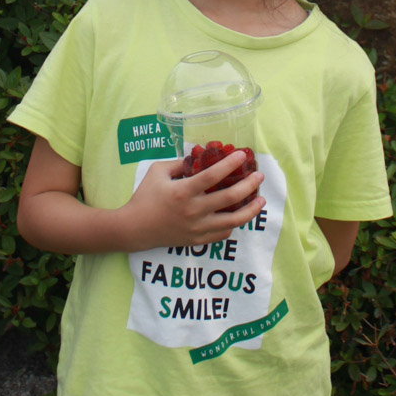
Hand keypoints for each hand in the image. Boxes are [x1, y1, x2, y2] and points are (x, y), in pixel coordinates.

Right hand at [120, 150, 264, 249]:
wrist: (135, 228)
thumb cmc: (145, 197)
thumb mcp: (157, 172)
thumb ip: (179, 163)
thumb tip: (199, 156)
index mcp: (183, 191)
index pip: (212, 176)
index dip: (230, 164)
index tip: (242, 155)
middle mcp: (194, 210)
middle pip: (230, 198)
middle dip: (249, 185)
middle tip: (259, 176)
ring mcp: (197, 227)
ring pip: (233, 221)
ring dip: (251, 210)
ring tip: (261, 200)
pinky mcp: (198, 240)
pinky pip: (223, 234)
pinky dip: (234, 224)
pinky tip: (239, 215)